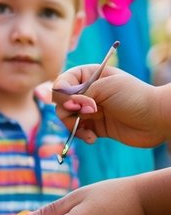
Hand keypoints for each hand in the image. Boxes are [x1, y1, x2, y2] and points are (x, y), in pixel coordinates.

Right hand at [52, 65, 166, 148]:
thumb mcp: (104, 88)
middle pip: (61, 102)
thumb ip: (78, 94)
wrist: (157, 118)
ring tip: (88, 132)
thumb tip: (57, 101)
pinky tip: (93, 139)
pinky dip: (82, 136)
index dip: (62, 94)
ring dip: (73, 127)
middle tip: (85, 115)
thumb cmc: (133, 96)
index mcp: (89, 76)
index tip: (74, 103)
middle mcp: (88, 92)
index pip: (62, 82)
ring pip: (67, 119)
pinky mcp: (97, 127)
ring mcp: (91, 110)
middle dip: (68, 111)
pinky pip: (79, 132)